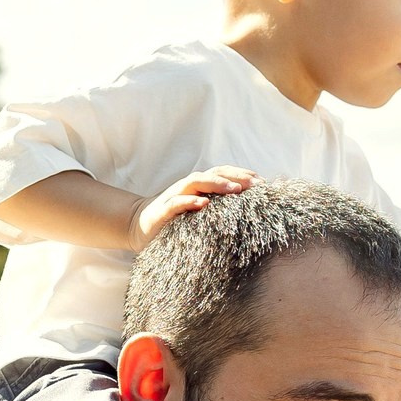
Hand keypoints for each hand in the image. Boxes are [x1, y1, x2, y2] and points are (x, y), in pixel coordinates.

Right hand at [125, 166, 253, 249]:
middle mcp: (187, 186)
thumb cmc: (174, 220)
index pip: (223, 173)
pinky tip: (203, 204)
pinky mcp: (161, 212)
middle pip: (213, 173)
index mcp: (198, 186)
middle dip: (236, 176)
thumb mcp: (198, 212)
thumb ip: (217, 207)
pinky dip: (189, 201)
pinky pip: (176, 203)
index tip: (263, 183)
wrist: (138, 226)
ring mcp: (174, 196)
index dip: (242, 174)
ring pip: (196, 182)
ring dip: (216, 183)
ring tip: (235, 189)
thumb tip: (248, 210)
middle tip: (256, 185)